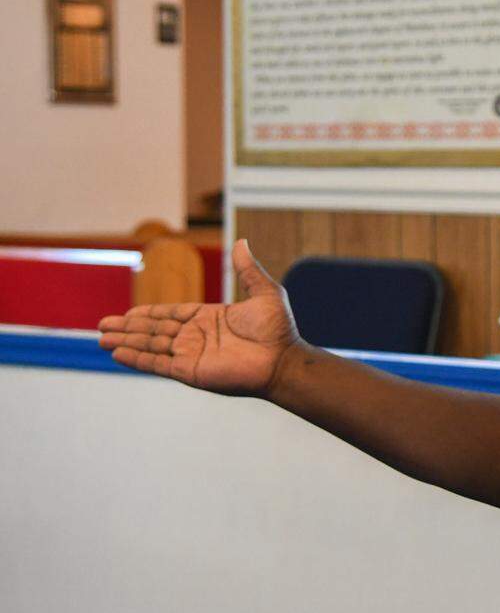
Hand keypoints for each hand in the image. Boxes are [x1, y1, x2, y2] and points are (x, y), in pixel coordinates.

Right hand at [98, 239, 301, 396]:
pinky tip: (118, 353)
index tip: (129, 313)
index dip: (149, 314)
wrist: (283, 360)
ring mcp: (193, 354)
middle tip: (102, 325)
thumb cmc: (278, 329)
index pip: (171, 315)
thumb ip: (248, 269)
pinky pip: (158, 363)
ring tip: (101, 339)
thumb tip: (242, 241)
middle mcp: (197, 337)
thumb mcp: (264, 292)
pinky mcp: (191, 371)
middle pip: (155, 330)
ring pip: (151, 345)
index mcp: (210, 318)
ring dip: (126, 341)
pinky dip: (138, 358)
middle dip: (128, 327)